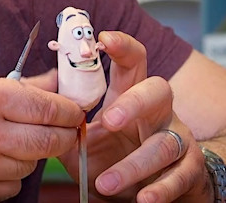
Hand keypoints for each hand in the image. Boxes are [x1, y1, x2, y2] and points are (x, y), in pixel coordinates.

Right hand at [0, 69, 85, 201]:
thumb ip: (13, 87)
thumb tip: (53, 86)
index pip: (48, 108)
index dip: (69, 110)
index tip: (75, 111)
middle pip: (49, 142)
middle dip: (63, 135)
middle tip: (64, 130)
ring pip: (30, 166)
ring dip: (30, 155)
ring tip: (10, 140)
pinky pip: (9, 187)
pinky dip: (8, 175)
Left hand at [58, 31, 211, 202]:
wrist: (153, 189)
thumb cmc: (115, 158)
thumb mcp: (87, 138)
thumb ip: (66, 122)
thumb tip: (37, 102)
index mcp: (132, 95)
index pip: (132, 61)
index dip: (122, 46)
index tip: (103, 38)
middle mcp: (159, 112)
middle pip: (157, 90)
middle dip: (133, 103)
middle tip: (107, 120)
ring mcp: (178, 138)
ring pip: (164, 143)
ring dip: (135, 165)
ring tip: (106, 183)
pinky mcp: (188, 169)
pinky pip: (179, 176)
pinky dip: (161, 189)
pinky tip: (144, 198)